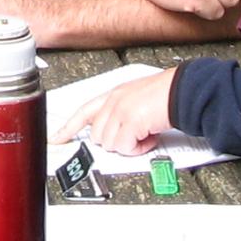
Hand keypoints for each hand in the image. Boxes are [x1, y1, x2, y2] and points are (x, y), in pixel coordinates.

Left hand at [54, 67, 178, 156]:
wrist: (184, 90)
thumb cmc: (169, 94)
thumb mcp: (138, 99)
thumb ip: (122, 113)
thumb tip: (119, 134)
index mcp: (113, 94)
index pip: (83, 112)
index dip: (67, 128)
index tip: (56, 139)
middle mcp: (113, 102)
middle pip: (97, 135)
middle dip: (115, 141)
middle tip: (134, 136)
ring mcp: (120, 112)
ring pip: (109, 144)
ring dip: (128, 145)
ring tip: (145, 134)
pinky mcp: (130, 122)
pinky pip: (125, 147)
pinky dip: (138, 149)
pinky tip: (149, 137)